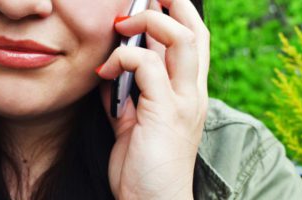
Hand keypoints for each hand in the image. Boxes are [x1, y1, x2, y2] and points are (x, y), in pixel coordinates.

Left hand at [96, 0, 209, 198]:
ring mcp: (183, 101)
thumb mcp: (135, 121)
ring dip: (148, 24)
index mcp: (187, 93)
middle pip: (196, 31)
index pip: (194, 42)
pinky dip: (122, 60)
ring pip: (181, 40)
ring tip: (123, 25)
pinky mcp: (165, 112)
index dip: (178, 15)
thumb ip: (128, 94)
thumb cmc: (144, 163)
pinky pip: (146, 68)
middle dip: (173, 5)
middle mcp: (192, 93)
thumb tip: (111, 70)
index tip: (153, 3)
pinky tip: (105, 70)